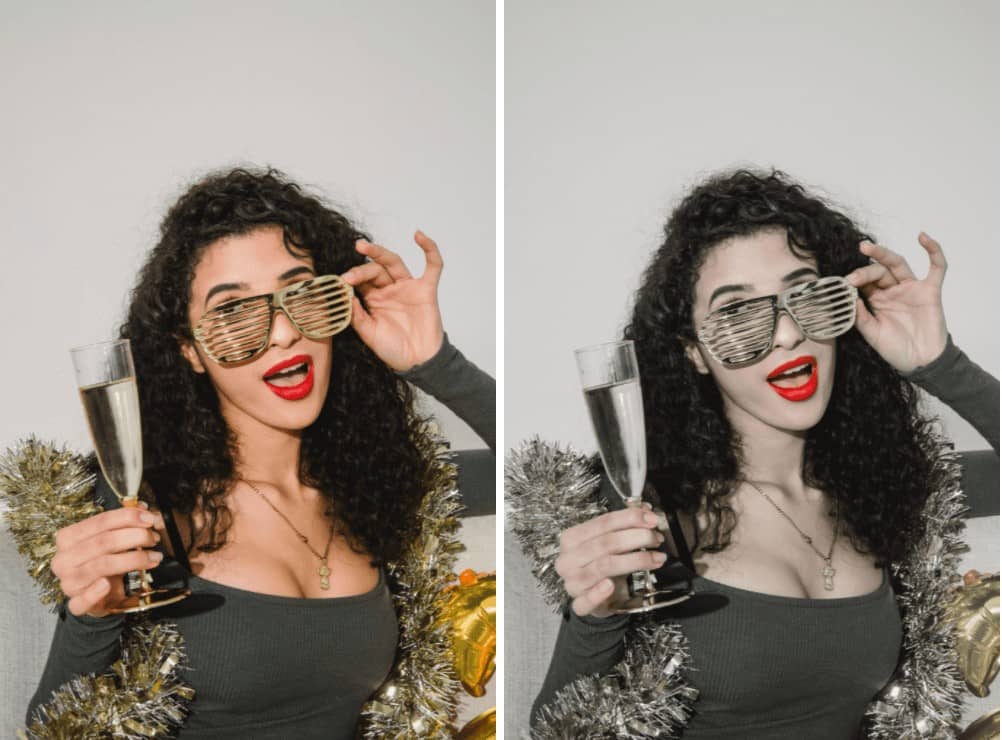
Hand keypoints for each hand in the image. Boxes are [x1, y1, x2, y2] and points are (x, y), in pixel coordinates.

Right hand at [50, 507, 164, 616]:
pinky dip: (96, 592)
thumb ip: (125, 524)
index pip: (100, 521)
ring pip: (102, 565)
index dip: (128, 517)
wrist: (98, 595)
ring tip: (154, 557)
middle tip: (154, 538)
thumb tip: (146, 511)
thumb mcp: (112, 540)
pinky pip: (83, 600)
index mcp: (69, 537)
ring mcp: (68, 582)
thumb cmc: (105, 562)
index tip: (150, 518)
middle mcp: (64, 559)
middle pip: (103, 542)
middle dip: (135, 537)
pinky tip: (109, 585)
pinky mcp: (75, 603)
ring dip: (134, 559)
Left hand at [340, 231, 444, 371]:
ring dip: (379, 252)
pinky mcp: (426, 289)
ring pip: (394, 263)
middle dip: (361, 269)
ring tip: (363, 246)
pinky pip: (432, 266)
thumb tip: (345, 296)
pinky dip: (429, 249)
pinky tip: (419, 235)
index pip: (360, 281)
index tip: (341, 283)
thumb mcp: (369, 334)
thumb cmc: (394, 350)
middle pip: (374, 269)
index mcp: (373, 299)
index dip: (351, 279)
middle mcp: (389, 290)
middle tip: (350, 275)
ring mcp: (408, 287)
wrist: (417, 362)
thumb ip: (357, 316)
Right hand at [554, 505, 665, 617]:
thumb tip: (646, 512)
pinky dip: (599, 593)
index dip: (629, 518)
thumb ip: (624, 526)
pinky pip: (586, 601)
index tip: (652, 519)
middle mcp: (568, 559)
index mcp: (571, 539)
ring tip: (656, 558)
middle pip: (605, 543)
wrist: (594, 596)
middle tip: (656, 538)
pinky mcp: (579, 604)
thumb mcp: (609, 543)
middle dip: (636, 538)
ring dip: (636, 561)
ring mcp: (572, 582)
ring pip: (603, 567)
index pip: (602, 523)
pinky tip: (611, 586)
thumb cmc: (602, 565)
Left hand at [845, 232, 948, 372]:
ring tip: (867, 247)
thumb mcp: (872, 334)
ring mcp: (911, 288)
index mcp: (876, 300)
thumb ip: (861, 317)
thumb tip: (850, 298)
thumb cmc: (896, 349)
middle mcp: (893, 291)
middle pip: (878, 271)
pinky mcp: (931, 290)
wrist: (921, 362)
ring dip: (883, 254)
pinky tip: (923, 237)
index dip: (855, 281)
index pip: (864, 282)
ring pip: (898, 264)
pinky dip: (933, 250)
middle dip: (864, 270)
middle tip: (852, 276)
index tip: (844, 284)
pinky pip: (937, 267)